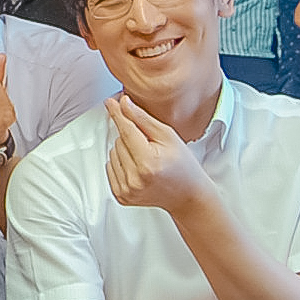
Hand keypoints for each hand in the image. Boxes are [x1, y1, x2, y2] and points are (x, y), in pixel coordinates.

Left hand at [105, 96, 212, 213]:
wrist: (189, 196)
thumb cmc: (184, 167)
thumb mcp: (168, 136)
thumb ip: (143, 119)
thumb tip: (124, 104)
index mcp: (148, 162)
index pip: (126, 130)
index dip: (118, 114)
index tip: (110, 103)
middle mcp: (135, 178)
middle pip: (119, 141)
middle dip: (132, 137)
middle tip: (151, 146)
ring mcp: (127, 189)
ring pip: (112, 152)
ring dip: (125, 150)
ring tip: (146, 158)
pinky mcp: (122, 196)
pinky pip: (110, 167)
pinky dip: (121, 163)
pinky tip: (138, 168)